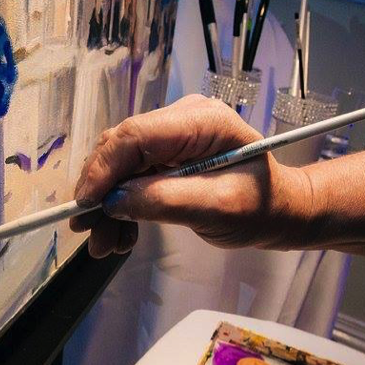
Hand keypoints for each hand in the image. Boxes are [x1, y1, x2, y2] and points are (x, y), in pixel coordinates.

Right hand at [71, 94, 313, 257]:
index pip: (136, 135)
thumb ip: (164, 201)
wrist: (279, 211)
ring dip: (106, 205)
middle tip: (87, 232)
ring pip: (119, 165)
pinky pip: (130, 177)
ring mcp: (171, 137)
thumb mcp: (217, 208)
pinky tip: (121, 234)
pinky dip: (120, 206)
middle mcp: (180, 119)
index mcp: (201, 121)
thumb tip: (113, 202)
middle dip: (99, 192)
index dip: (103, 168)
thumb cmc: (260, 207)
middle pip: (121, 149)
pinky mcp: (165, 156)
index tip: (84, 205)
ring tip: (105, 245)